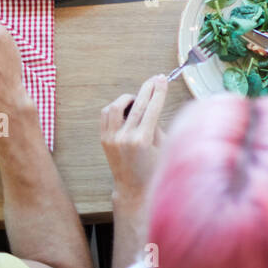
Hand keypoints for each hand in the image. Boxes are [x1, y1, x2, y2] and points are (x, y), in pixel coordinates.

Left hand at [100, 75, 168, 202]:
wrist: (132, 188)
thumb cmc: (152, 170)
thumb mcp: (162, 147)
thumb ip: (157, 124)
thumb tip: (153, 103)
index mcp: (142, 141)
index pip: (152, 108)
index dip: (159, 92)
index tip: (163, 79)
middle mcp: (124, 138)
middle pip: (137, 105)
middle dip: (148, 89)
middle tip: (155, 78)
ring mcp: (111, 138)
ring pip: (116, 106)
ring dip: (129, 98)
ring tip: (138, 98)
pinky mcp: (104, 139)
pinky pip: (106, 114)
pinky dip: (116, 107)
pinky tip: (126, 108)